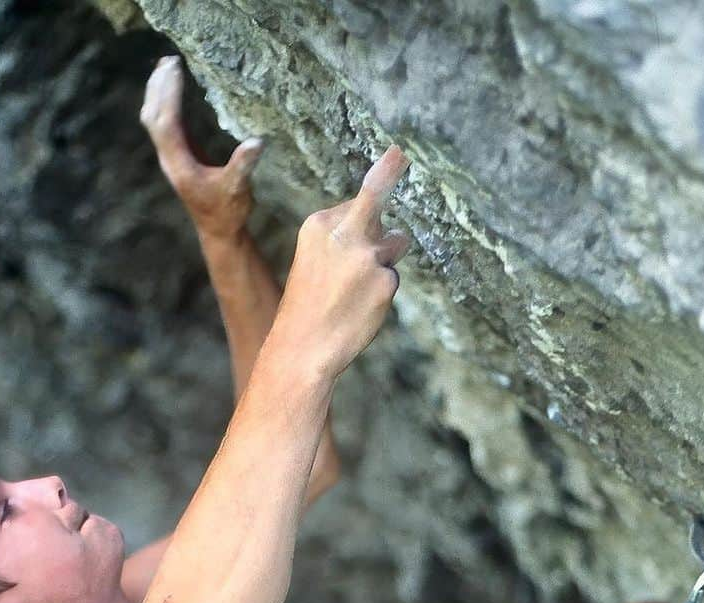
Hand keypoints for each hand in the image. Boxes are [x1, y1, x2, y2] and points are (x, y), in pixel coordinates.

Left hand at [141, 54, 263, 240]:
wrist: (220, 232)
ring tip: (166, 66)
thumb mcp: (239, 189)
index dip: (169, 95)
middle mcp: (170, 159)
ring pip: (155, 120)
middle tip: (168, 60)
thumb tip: (257, 141)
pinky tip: (175, 88)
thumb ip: (244, 165)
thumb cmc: (229, 212)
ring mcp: (173, 157)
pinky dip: (166, 103)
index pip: (167, 124)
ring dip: (158, 93)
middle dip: (159, 88)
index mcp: (180, 165)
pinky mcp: (181, 155)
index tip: (175, 68)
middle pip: (154, 117)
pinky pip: (166, 124)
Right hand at [274, 146, 410, 380]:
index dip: (363, 219)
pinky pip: (393, 278)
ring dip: (387, 259)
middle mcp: (344, 232)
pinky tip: (360, 309)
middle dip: (390, 171)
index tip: (388, 162)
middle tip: (401, 152)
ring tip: (358, 289)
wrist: (303, 349)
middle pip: (377, 197)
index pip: (355, 205)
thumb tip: (388, 228)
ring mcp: (367, 256)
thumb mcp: (314, 262)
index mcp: (319, 223)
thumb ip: (344, 238)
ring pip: (396, 242)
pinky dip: (382, 293)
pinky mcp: (385, 281)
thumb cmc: (308, 307)